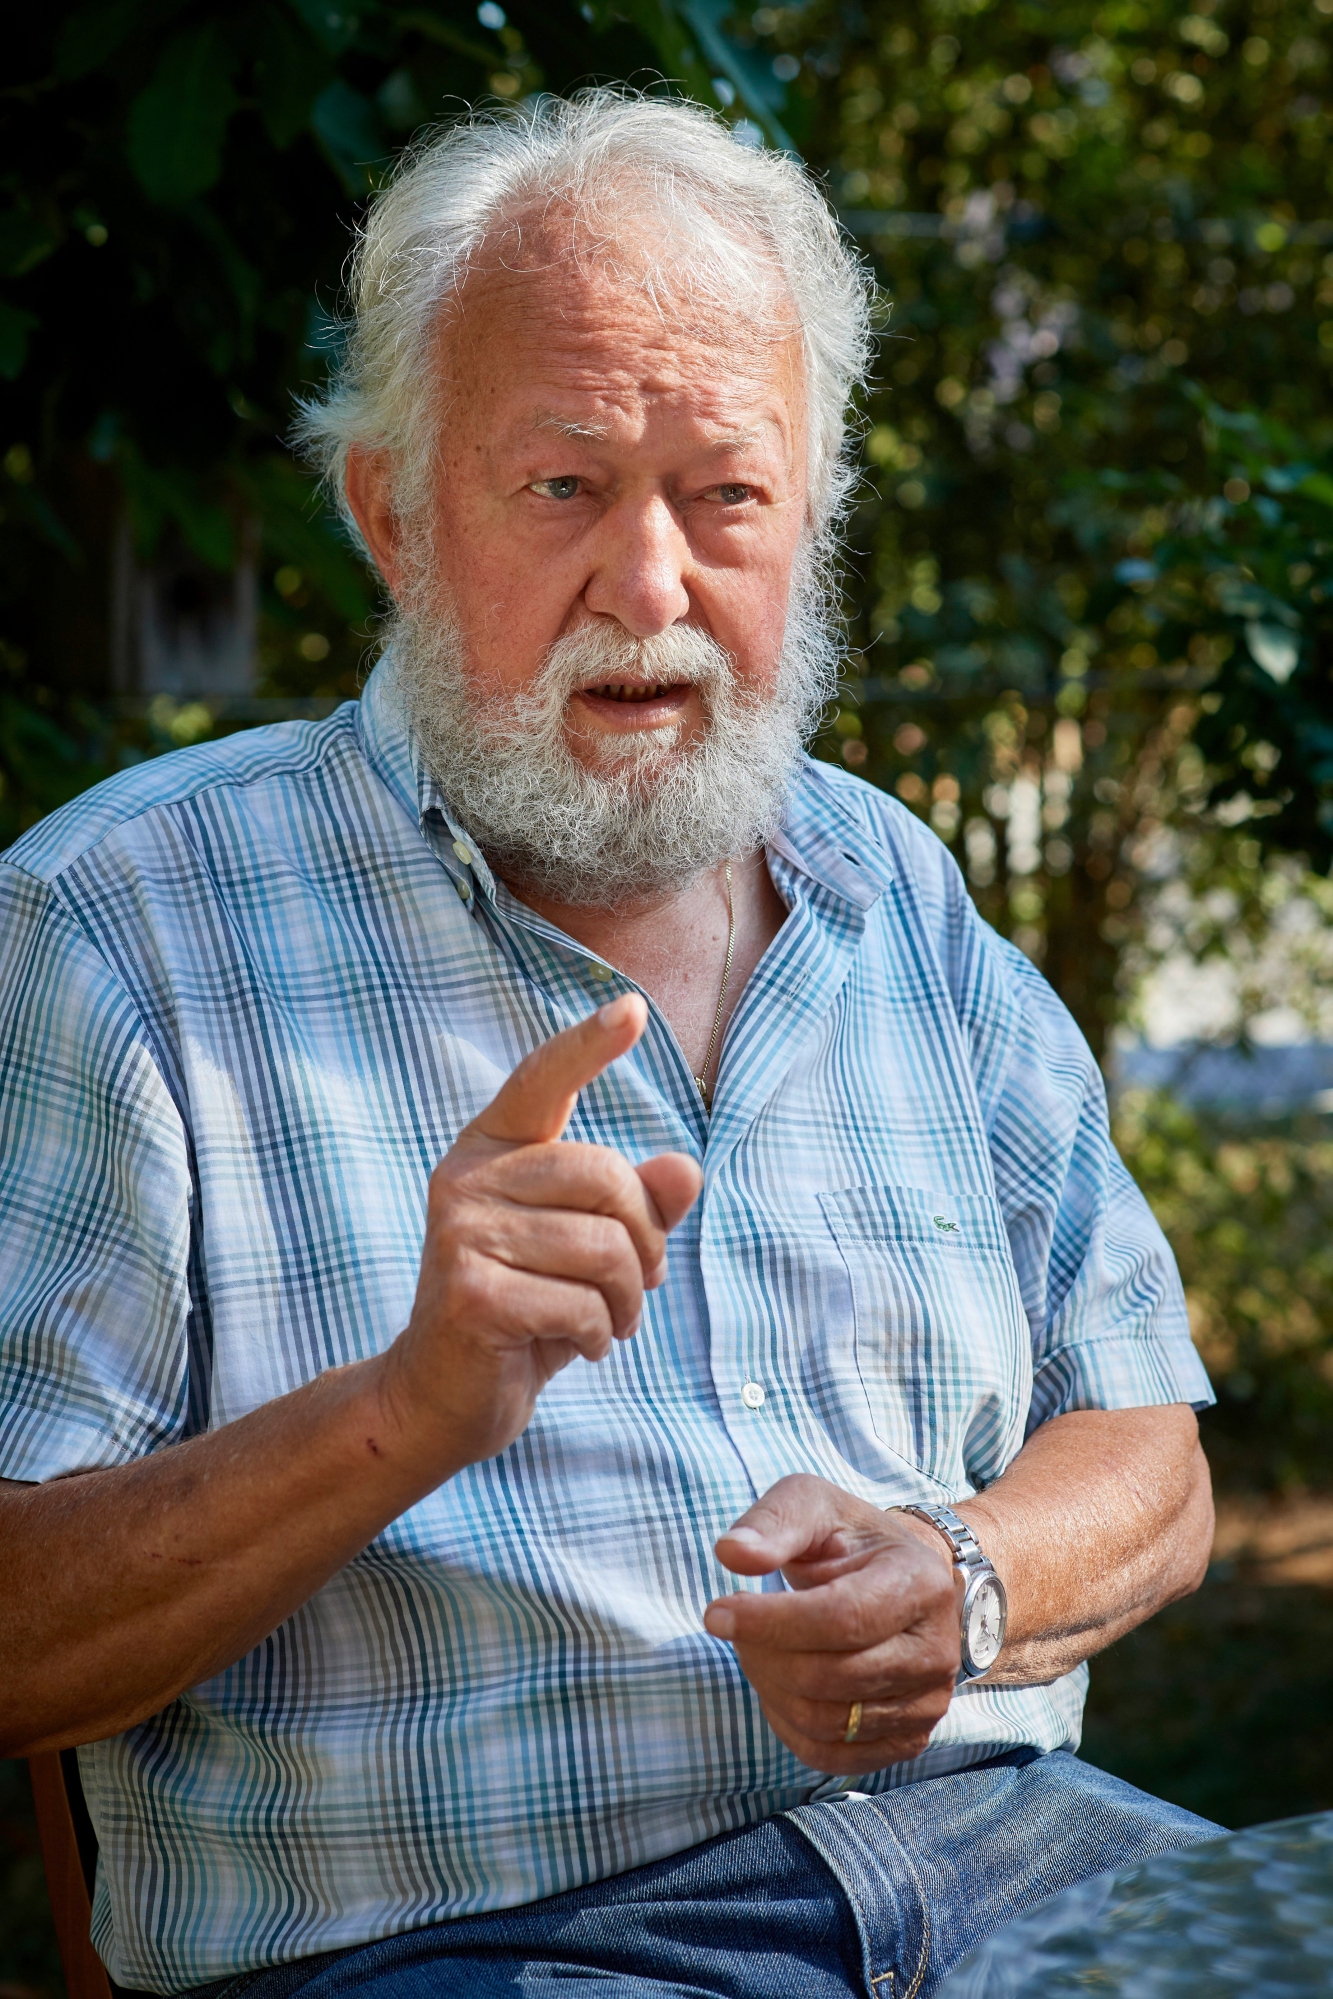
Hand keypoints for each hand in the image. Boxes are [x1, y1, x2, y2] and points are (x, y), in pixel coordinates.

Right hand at [383, 994, 701, 1475]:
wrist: (441, 1397)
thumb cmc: (525, 1310)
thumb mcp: (587, 1252)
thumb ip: (637, 1207)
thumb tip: (685, 1169)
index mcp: (492, 1150)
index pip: (543, 1081)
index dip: (589, 1044)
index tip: (635, 1009)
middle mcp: (467, 1178)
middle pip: (606, 1179)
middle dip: (643, 1242)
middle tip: (634, 1288)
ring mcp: (462, 1234)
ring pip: (604, 1249)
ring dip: (625, 1302)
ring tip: (605, 1323)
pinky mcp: (471, 1294)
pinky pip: (582, 1304)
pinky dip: (598, 1334)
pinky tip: (576, 1345)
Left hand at [703, 1475, 962, 1774]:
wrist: (898, 1577)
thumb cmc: (848, 1538)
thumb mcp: (811, 1505)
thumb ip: (771, 1522)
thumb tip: (731, 1553)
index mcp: (920, 1583)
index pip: (843, 1618)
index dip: (772, 1622)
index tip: (716, 1613)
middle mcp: (936, 1650)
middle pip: (829, 1676)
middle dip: (762, 1654)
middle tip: (736, 1625)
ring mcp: (928, 1701)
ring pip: (827, 1721)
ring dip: (770, 1688)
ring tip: (757, 1649)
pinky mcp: (908, 1738)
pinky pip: (831, 1756)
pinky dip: (787, 1727)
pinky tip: (777, 1685)